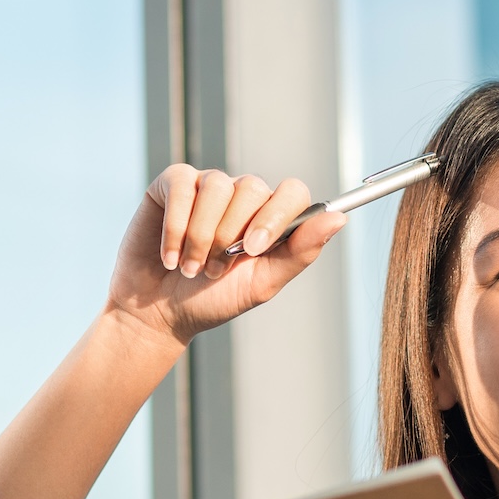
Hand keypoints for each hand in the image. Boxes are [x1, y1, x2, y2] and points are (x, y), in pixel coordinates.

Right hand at [107, 165, 347, 346]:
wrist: (158, 314)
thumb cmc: (213, 300)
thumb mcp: (262, 283)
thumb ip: (300, 252)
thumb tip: (340, 219)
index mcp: (271, 218)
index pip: (293, 192)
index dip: (276, 217)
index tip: (253, 249)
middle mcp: (242, 196)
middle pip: (252, 189)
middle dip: (231, 236)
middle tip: (214, 270)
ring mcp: (208, 187)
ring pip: (217, 187)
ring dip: (201, 236)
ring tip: (190, 268)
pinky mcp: (173, 184)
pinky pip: (182, 186)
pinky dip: (176, 226)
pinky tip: (169, 257)